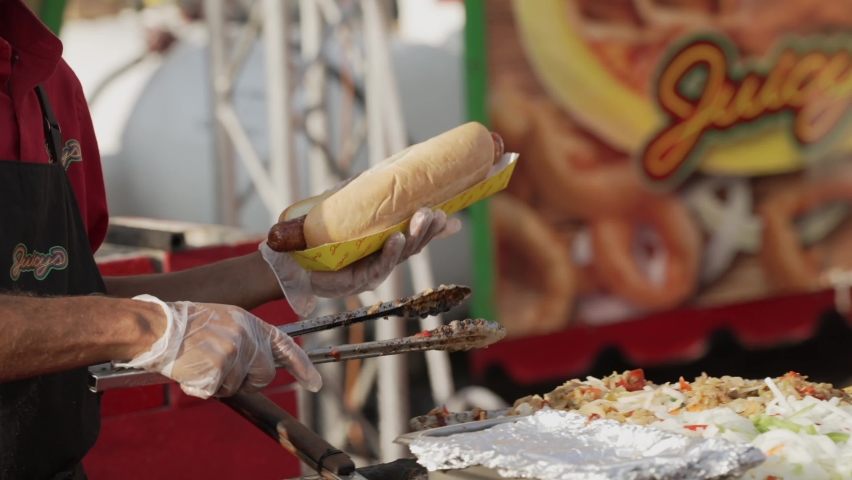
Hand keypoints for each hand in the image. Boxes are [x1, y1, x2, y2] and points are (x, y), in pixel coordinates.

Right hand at [115, 295, 321, 398]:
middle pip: (264, 375)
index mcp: (251, 323)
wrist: (158, 327)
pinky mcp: (219, 369)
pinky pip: (218, 392)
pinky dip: (203, 388)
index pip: (285, 346)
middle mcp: (248, 337)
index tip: (316, 383)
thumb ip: (246, 338)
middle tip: (222, 369)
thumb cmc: (186, 325)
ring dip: (219, 383)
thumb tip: (260, 367)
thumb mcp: (224, 320)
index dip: (303, 367)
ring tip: (200, 362)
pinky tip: (192, 370)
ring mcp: (235, 353)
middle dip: (247, 380)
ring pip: (237, 387)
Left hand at [260, 207, 461, 316]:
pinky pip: (379, 266)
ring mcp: (373, 271)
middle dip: (429, 229)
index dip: (435, 230)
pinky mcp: (358, 280)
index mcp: (384, 244)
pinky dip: (389, 252)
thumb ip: (361, 194)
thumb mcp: (342, 210)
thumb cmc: (317, 238)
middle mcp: (382, 259)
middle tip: (439, 213)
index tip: (454, 219)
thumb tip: (381, 170)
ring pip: (402, 255)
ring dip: (415, 236)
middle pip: (413, 245)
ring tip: (425, 218)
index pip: (414, 235)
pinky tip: (397, 239)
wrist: (290, 261)